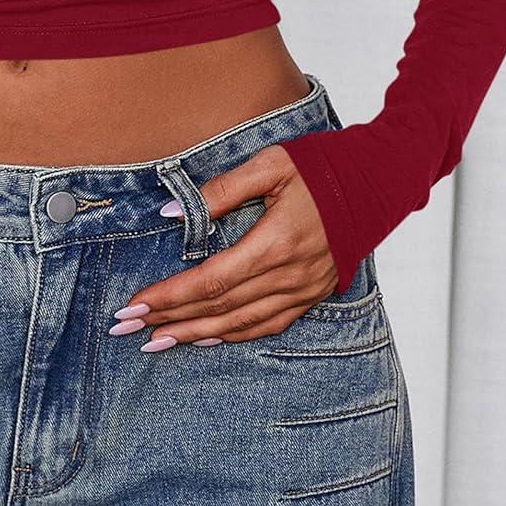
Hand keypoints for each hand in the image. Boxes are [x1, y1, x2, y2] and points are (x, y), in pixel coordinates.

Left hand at [116, 144, 338, 346]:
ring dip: (195, 335)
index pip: (210, 280)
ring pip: (241, 324)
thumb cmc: (321, 166)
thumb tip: (170, 214)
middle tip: (127, 328)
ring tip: (157, 341)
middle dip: (169, 319)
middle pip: (219, 308)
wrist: (377, 181)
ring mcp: (304, 289)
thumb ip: (220, 191)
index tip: (134, 305)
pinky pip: (268, 325)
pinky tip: (208, 339)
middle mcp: (290, 275)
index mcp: (276, 243)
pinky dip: (234, 335)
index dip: (169, 296)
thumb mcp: (270, 164)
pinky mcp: (313, 294)